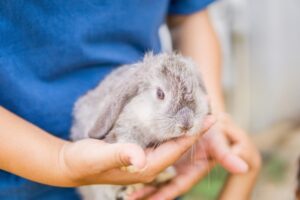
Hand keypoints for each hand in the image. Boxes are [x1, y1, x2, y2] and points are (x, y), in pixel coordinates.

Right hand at [58, 116, 214, 185]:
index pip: (176, 149)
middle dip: (195, 129)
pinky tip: (174, 117)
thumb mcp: (100, 156)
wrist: (71, 164)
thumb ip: (120, 155)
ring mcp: (144, 159)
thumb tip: (140, 157)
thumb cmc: (84, 161)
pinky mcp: (138, 152)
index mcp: (146, 167)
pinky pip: (161, 140)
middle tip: (208, 108)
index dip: (194, 134)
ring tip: (197, 109)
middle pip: (179, 146)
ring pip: (171, 143)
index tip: (211, 117)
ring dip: (184, 127)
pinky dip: (170, 128)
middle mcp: (150, 165)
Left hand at [131, 113, 260, 199]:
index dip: (165, 194)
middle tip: (129, 199)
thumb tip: (244, 168)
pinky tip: (131, 167)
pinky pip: (156, 163)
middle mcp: (183, 170)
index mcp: (193, 171)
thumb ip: (227, 155)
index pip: (177, 186)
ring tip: (126, 190)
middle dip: (148, 193)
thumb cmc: (216, 132)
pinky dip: (145, 167)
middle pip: (163, 185)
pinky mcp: (168, 154)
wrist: (211, 121)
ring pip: (157, 176)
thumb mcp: (219, 142)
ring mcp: (175, 163)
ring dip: (143, 182)